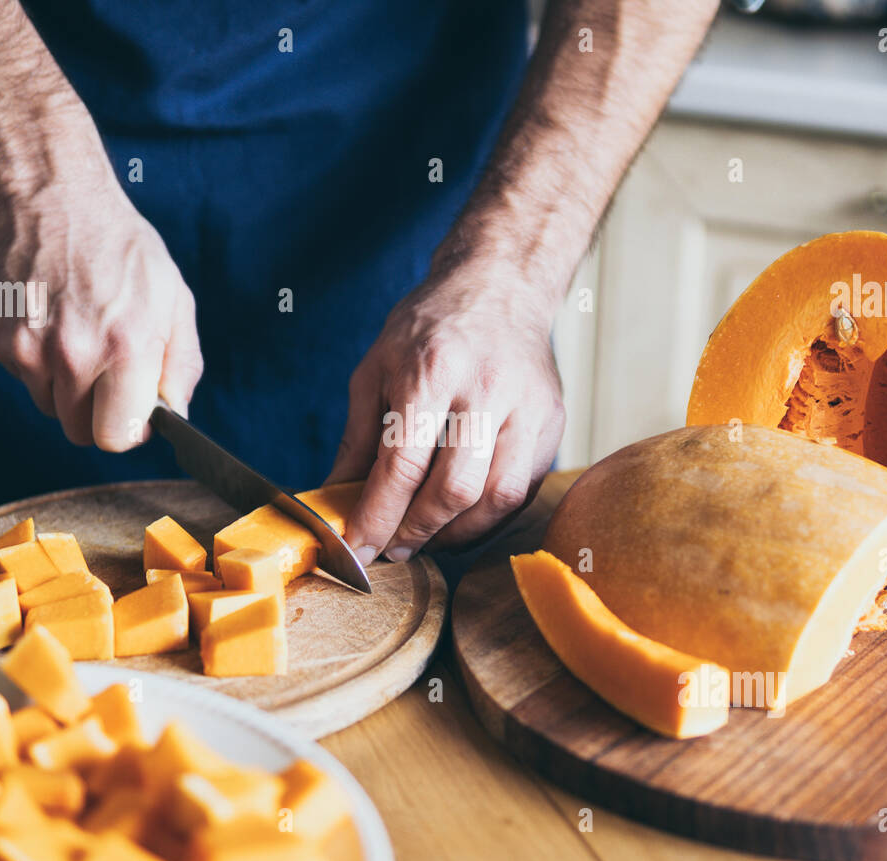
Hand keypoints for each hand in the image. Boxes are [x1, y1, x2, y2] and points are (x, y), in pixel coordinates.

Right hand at [0, 180, 201, 449]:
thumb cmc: (121, 247)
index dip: (130, 430)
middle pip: (81, 432)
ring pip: (51, 407)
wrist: (52, 196)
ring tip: (80, 335)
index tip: (134, 412)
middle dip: (99, 415)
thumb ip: (182, 364)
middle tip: (109, 376)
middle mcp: (74, 354)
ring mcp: (29, 350)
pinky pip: (25, 379)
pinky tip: (52, 319)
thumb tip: (175, 413)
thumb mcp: (174, 298)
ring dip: (67, 388)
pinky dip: (39, 362)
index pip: (118, 437)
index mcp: (126, 347)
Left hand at [326, 258, 565, 562]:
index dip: (377, 516)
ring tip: (428, 538)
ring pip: (499, 497)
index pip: (403, 464)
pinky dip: (490, 516)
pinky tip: (461, 519)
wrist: (500, 285)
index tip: (358, 548)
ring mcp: (529, 406)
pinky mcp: (552, 422)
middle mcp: (487, 387)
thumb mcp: (376, 368)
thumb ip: (357, 439)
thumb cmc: (430, 326)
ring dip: (458, 533)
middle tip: (393, 548)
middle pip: (455, 488)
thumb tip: (335, 499)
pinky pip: (524, 489)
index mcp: (432, 369)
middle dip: (418, 532)